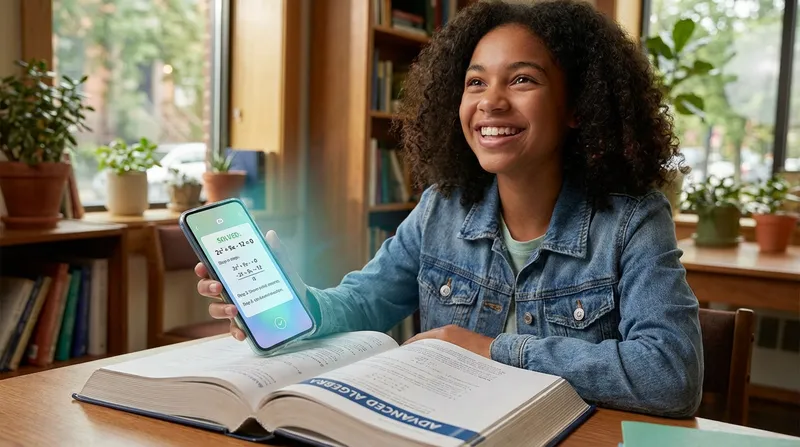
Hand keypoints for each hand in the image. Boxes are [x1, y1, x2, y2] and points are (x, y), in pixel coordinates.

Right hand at [195, 230, 309, 340]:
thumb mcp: (278, 262)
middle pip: (206, 289)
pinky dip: (235, 331)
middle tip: (218, 287)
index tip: (203, 267)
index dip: (202, 268)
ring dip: (221, 309)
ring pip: (215, 309)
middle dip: (207, 287)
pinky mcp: (242, 323)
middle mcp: (227, 290)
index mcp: (231, 273)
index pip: (210, 269)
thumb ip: (273, 250)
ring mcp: (232, 306)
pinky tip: (243, 333)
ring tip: (234, 310)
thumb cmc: (279, 276)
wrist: (297, 299)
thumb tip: (271, 235)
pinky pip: (232, 329)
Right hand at [403, 325, 492, 358]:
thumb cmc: (479, 359)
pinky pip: (446, 344)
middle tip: (407, 359)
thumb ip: (435, 358)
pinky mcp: (464, 339)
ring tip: (419, 363)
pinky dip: (439, 351)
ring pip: (436, 342)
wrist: (500, 356)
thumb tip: (420, 360)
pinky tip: (437, 363)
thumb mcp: (452, 361)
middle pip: (427, 339)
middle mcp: (449, 331)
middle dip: (417, 348)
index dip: (409, 346)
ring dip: (428, 350)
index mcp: (444, 333)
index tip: (400, 353)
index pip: (419, 338)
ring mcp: (457, 334)